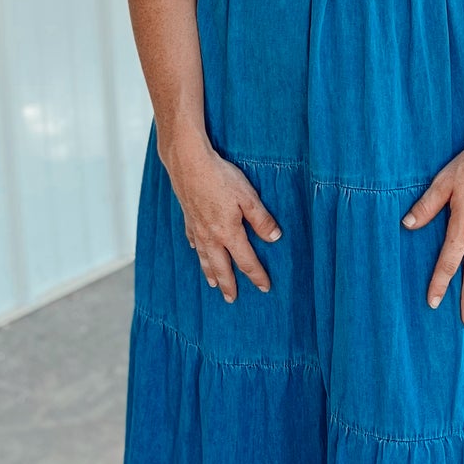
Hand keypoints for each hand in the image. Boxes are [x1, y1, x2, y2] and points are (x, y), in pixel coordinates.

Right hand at [163, 135, 281, 302]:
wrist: (189, 164)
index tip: (264, 288)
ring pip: (204, 258)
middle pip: (221, 267)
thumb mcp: (248, 197)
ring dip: (209, 273)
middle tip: (231, 300)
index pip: (246, 261)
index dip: (256, 275)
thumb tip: (275, 238)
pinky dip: (195, 249)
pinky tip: (195, 250)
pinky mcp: (188, 217)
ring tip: (213, 285)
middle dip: (228, 284)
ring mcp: (197, 228)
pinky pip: (192, 240)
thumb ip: (261, 219)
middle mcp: (211, 236)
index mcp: (228, 233)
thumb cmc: (220, 178)